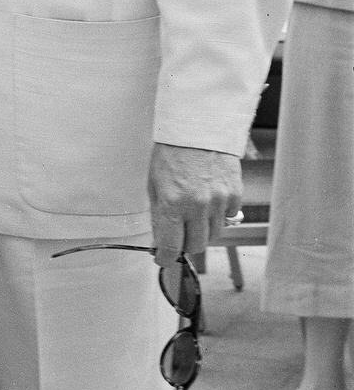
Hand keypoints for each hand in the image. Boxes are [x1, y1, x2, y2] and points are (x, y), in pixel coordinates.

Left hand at [148, 142, 240, 266]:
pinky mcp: (234, 195)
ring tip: (194, 212)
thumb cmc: (171, 154)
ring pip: (214, 234)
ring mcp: (218, 201)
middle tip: (180, 236)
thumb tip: (161, 240)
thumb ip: (159, 214)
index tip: (163, 260)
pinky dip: (218, 215)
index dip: (166, 258)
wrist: (196, 129)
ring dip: (203, 230)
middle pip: (196, 245)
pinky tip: (209, 199)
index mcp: (171, 203)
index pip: (170, 245)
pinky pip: (227, 217)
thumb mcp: (154, 183)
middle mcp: (196, 206)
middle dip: (186, 245)